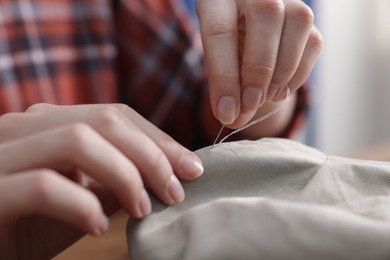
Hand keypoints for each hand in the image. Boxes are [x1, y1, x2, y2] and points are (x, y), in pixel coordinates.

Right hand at [0, 104, 202, 258]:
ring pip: (77, 140)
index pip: (115, 115)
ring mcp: (0, 154)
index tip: (191, 168)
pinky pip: (45, 185)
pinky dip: (82, 204)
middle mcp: (22, 127)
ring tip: (142, 209)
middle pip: (104, 120)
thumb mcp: (82, 199)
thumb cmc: (30, 226)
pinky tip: (98, 226)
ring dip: (124, 174)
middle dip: (151, 155)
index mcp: (47, 123)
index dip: (159, 140)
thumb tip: (166, 173)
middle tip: (175, 192)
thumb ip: (115, 180)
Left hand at [197, 0, 321, 127]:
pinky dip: (299, 74)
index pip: (220, 31)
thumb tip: (234, 119)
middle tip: (250, 103)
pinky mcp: (306, 17)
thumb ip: (223, 84)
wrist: (243, 27)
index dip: (223, 76)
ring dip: (283, 70)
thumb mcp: (215, 58)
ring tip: (266, 97)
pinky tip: (280, 91)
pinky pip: (313, 42)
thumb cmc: (224, 44)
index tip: (226, 112)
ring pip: (297, 23)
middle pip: (265, 15)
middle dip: (258, 69)